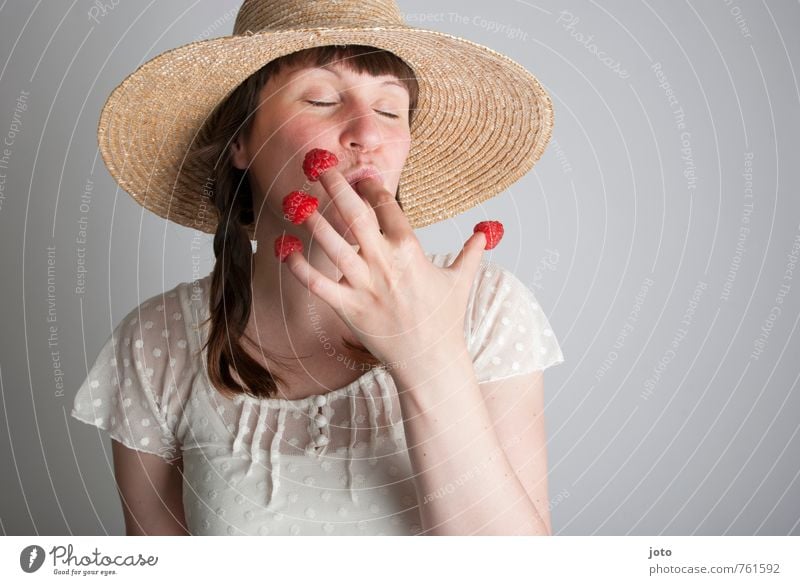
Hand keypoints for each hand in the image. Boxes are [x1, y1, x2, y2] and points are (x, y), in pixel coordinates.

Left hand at [278, 162, 489, 366]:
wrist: (430, 360)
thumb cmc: (444, 320)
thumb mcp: (461, 281)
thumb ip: (471, 253)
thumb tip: (487, 233)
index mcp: (409, 250)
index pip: (386, 207)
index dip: (372, 188)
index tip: (362, 177)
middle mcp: (384, 262)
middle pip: (354, 215)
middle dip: (335, 187)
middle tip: (319, 165)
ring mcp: (364, 285)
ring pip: (332, 244)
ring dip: (313, 219)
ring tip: (296, 199)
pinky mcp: (347, 307)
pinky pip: (317, 283)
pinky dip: (298, 266)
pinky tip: (283, 247)